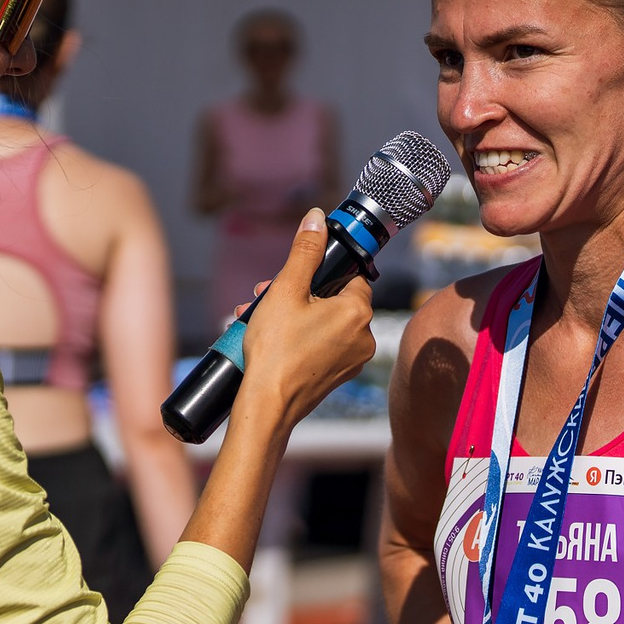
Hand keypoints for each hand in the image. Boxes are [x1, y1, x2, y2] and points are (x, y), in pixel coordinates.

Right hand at [236, 210, 374, 426]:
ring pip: (325, 323)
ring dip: (294, 314)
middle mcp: (364, 337)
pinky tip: (269, 338)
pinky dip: (299, 338)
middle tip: (266, 294)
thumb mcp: (286, 289)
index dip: (320, 272)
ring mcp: (352, 361)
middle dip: (299, 293)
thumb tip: (316, 218)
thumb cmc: (276, 350)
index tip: (296, 276)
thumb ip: (304, 251)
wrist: (268, 406)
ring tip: (259, 316)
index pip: (351, 275)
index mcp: (358, 311)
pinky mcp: (337, 377)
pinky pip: (321, 346)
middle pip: (334, 299)